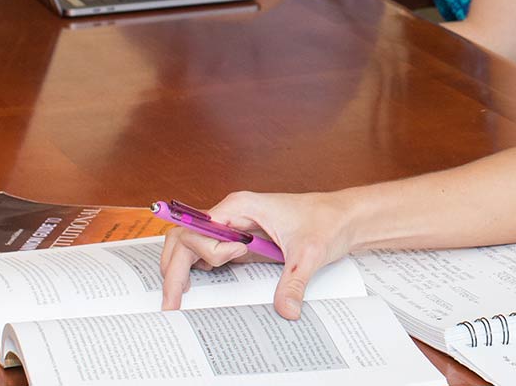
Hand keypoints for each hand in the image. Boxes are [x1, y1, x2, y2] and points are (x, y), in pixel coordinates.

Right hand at [159, 191, 353, 318]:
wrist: (344, 217)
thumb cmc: (326, 221)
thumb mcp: (310, 254)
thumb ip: (294, 282)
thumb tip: (285, 310)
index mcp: (241, 205)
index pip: (197, 227)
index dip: (204, 249)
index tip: (232, 258)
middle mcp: (231, 213)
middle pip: (184, 237)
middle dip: (174, 268)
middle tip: (172, 303)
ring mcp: (233, 226)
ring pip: (190, 244)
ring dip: (181, 269)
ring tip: (180, 299)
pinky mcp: (239, 240)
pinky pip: (206, 252)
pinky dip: (195, 270)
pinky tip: (195, 289)